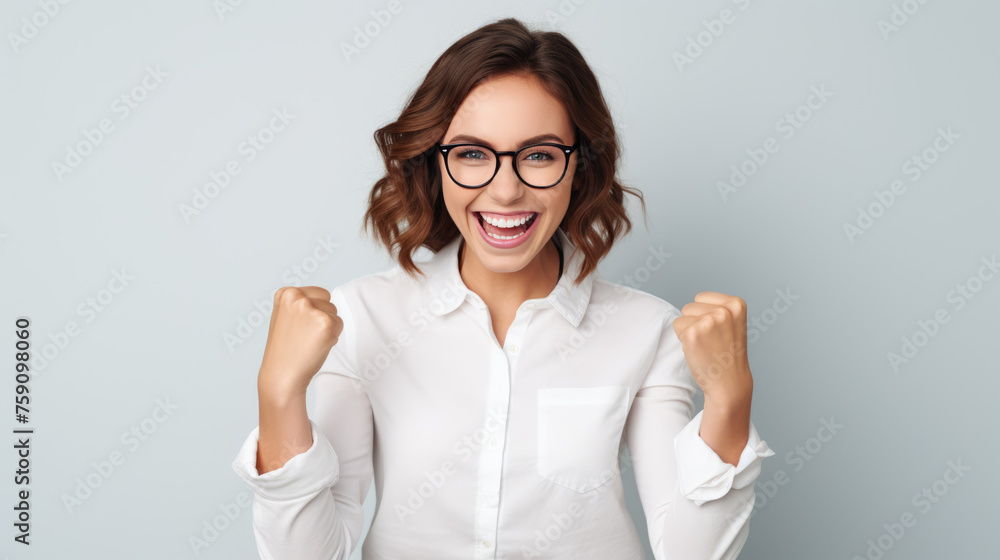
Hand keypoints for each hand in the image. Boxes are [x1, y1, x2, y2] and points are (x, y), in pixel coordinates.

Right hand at [257, 286, 343, 399]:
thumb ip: (300, 303)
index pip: (318, 293)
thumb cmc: (285, 349)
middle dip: (322, 317)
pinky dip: (332, 337)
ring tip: (308, 340)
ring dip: (327, 327)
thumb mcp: (285, 316)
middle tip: (304, 335)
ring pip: (334, 313)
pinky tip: (316, 345)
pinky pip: (340, 324)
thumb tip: (325, 299)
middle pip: (327, 301)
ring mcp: (310, 309)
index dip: (314, 312)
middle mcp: (297, 297)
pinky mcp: (325, 322)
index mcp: (286, 293)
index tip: (299, 327)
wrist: (281, 374)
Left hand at [672, 291, 752, 405]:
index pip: (701, 298)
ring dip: (688, 331)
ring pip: (682, 317)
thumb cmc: (726, 353)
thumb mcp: (732, 323)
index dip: (704, 315)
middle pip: (690, 306)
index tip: (718, 332)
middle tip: (711, 341)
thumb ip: (717, 308)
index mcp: (737, 304)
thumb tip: (692, 304)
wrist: (729, 382)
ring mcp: (709, 321)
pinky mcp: (693, 333)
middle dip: (695, 323)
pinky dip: (683, 340)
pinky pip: (676, 327)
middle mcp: (724, 310)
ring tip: (705, 345)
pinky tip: (698, 350)